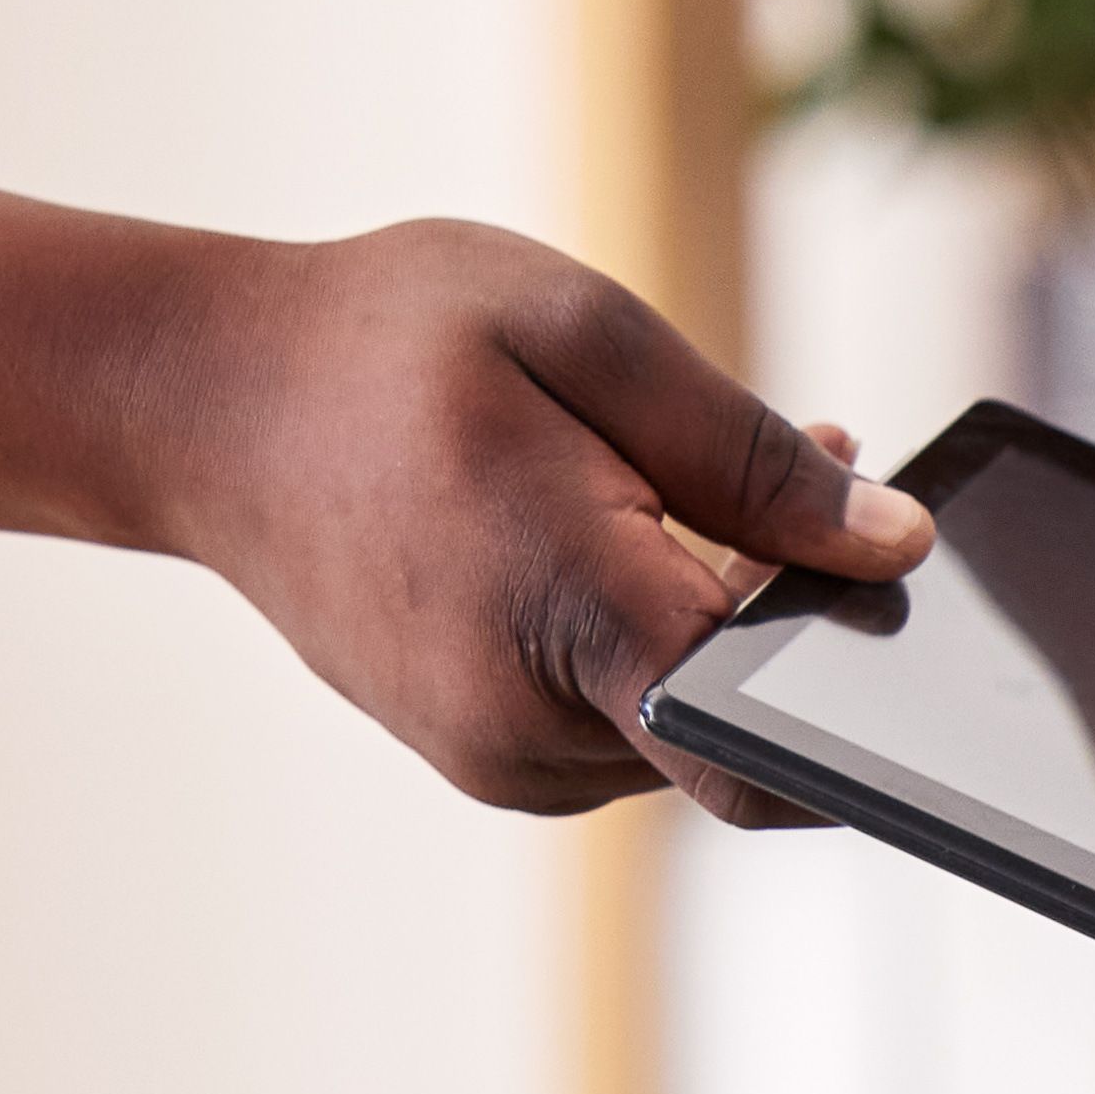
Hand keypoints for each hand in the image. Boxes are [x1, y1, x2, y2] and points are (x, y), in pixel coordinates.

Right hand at [146, 222, 928, 828]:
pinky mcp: (486, 754)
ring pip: (682, 726)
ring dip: (721, 619)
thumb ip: (750, 453)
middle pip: (740, 729)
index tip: (897, 607)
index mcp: (566, 622)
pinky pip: (619, 718)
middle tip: (812, 463)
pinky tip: (632, 531)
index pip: (765, 752)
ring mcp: (498, 758)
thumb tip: (893, 545)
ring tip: (686, 475)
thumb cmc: (380, 343)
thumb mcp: (584, 335)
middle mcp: (528, 728)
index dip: (863, 711)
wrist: (197, 399)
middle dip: (796, 615)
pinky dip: (650, 637)